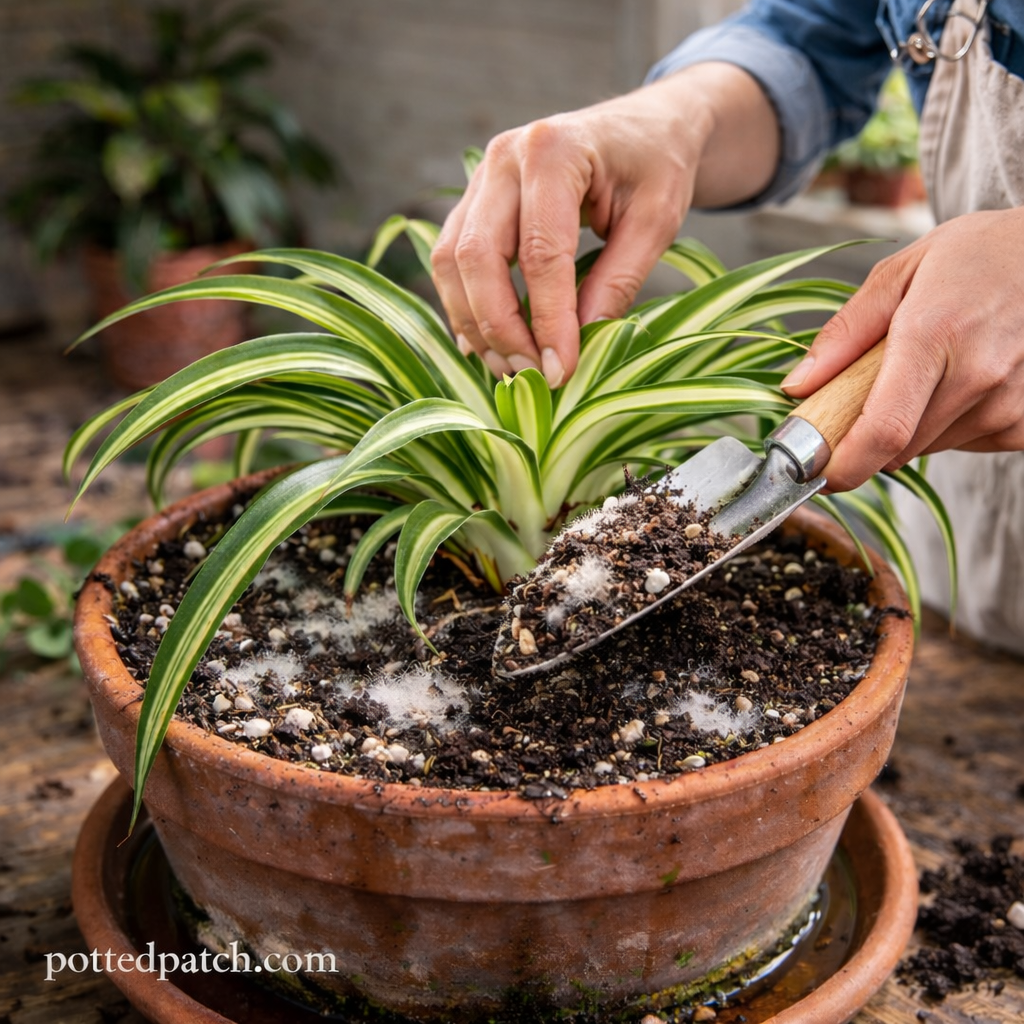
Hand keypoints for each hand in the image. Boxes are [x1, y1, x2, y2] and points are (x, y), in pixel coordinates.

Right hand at [431, 64, 778, 385]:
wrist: (643, 127)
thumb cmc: (656, 167)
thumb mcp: (656, 222)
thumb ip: (617, 281)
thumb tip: (576, 345)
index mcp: (554, 150)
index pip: (540, 252)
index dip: (547, 318)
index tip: (560, 369)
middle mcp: (503, 158)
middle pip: (477, 256)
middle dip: (499, 326)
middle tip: (531, 374)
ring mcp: (480, 178)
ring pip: (452, 262)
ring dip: (475, 323)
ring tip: (512, 367)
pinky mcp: (473, 202)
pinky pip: (452, 262)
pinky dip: (466, 307)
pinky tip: (491, 344)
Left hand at [781, 206, 1023, 489]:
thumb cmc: (975, 257)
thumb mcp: (899, 274)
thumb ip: (843, 334)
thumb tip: (796, 387)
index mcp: (933, 334)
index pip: (883, 429)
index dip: (845, 465)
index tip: (819, 474)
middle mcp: (978, 374)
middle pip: (899, 447)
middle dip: (870, 434)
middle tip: (875, 389)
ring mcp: (1011, 401)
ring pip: (930, 447)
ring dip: (914, 424)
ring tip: (937, 367)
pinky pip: (968, 442)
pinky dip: (953, 423)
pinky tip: (968, 378)